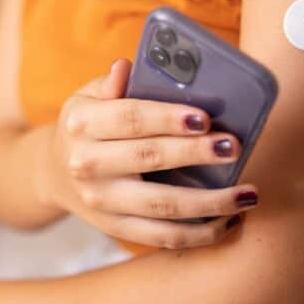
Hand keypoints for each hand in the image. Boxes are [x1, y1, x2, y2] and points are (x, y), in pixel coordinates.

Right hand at [38, 59, 259, 248]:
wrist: (55, 172)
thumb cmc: (89, 125)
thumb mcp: (89, 96)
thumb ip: (112, 83)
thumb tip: (128, 67)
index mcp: (82, 124)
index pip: (129, 118)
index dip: (167, 118)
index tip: (204, 117)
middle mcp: (86, 164)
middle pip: (149, 158)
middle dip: (195, 153)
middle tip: (233, 146)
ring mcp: (101, 201)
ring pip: (161, 207)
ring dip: (210, 203)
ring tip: (247, 194)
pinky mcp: (116, 228)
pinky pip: (163, 236)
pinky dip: (200, 234)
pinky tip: (231, 220)